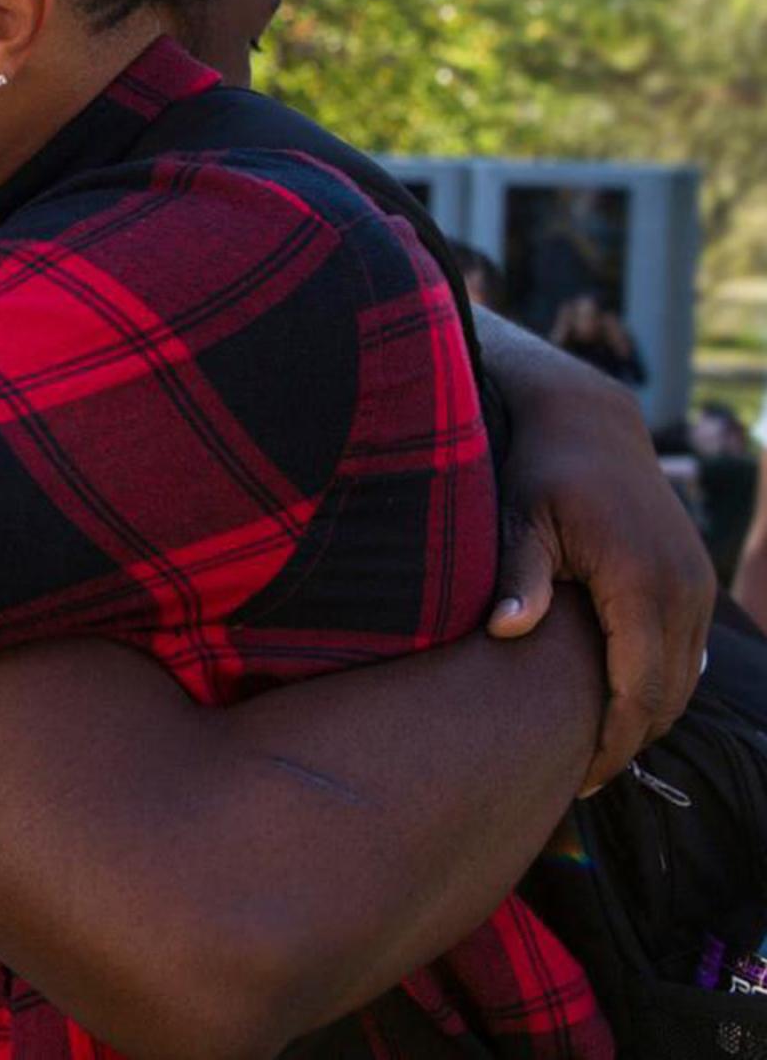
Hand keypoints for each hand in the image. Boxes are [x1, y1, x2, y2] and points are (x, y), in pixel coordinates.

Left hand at [486, 347, 713, 794]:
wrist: (587, 419)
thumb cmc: (541, 469)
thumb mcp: (519, 517)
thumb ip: (518, 577)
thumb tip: (506, 633)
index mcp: (643, 584)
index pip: (640, 693)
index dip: (611, 745)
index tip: (575, 782)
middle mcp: (683, 589)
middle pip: (668, 698)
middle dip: (627, 743)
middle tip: (577, 781)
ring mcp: (695, 582)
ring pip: (684, 679)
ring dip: (645, 717)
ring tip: (592, 753)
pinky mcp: (693, 575)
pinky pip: (686, 651)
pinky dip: (659, 683)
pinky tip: (617, 703)